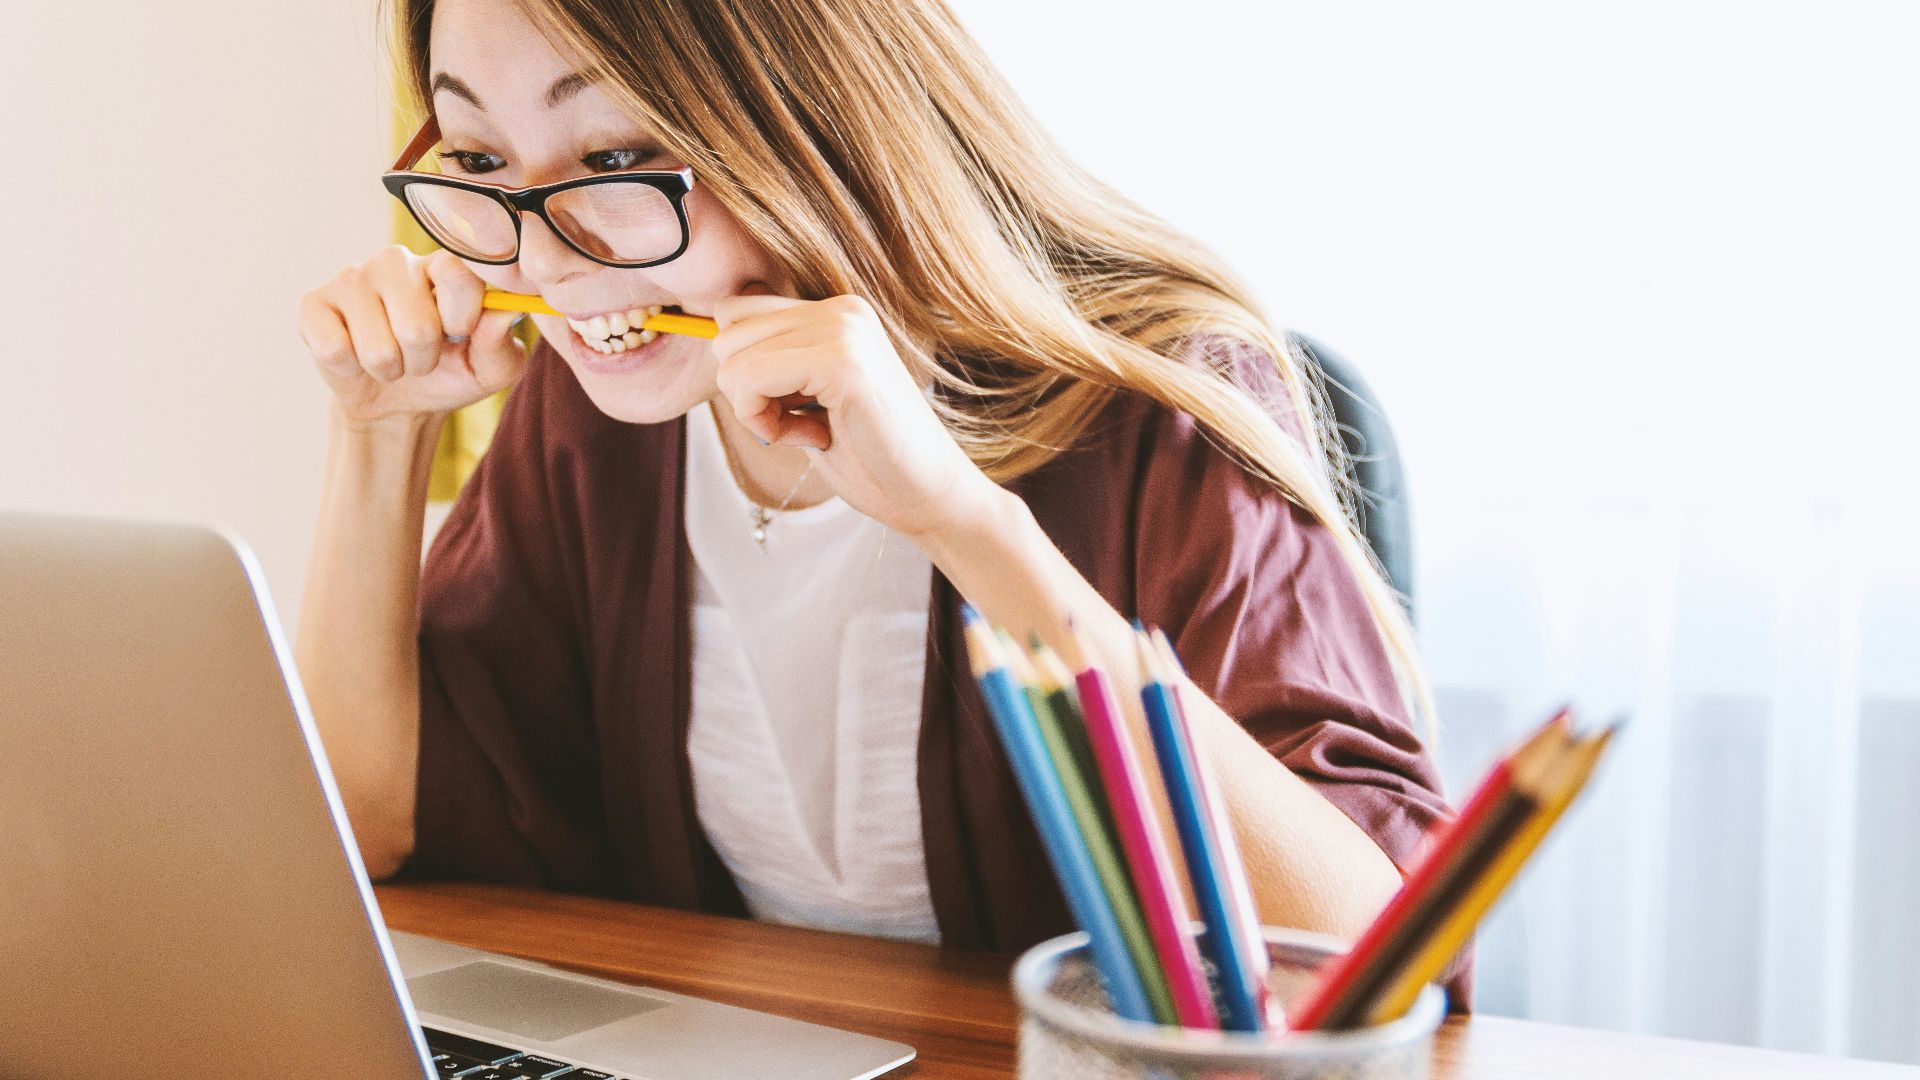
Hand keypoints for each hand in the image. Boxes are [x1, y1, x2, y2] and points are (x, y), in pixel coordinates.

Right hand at [297, 245, 527, 425]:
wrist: (396, 402)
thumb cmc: (449, 373)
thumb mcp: (489, 369)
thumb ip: (502, 343)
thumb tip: (505, 312)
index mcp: (443, 266)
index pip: (458, 275)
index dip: (462, 318)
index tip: (459, 335)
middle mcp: (396, 261)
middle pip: (417, 326)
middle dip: (423, 360)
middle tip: (420, 357)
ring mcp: (351, 278)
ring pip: (378, 347)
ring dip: (390, 369)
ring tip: (390, 359)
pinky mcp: (313, 303)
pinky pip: (335, 350)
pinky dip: (352, 370)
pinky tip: (354, 356)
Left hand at [710, 290, 999, 540]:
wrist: (929, 497)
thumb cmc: (870, 458)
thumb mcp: (809, 398)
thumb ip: (774, 364)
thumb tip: (713, 341)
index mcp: (837, 312)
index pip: (738, 313)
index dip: (745, 371)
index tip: (789, 409)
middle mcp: (842, 308)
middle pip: (727, 331)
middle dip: (745, 390)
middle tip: (798, 424)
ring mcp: (844, 329)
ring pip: (732, 355)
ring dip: (755, 408)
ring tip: (809, 430)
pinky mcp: (842, 361)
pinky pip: (749, 378)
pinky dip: (762, 420)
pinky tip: (811, 437)